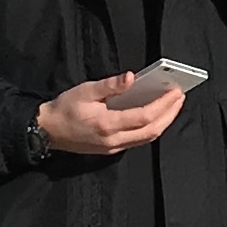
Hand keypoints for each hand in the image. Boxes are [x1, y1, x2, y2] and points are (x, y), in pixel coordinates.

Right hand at [35, 71, 186, 157]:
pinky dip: (151, 128)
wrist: (47, 131)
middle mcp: (113, 140)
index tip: (176, 92)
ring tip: (172, 105)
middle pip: (152, 131)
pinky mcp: (111, 149)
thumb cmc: (65, 108)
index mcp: (107, 124)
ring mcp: (113, 147)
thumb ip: (110, 85)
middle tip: (179, 98)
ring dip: (163, 122)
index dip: (164, 105)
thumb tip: (131, 77)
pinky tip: (155, 115)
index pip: (145, 116)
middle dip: (169, 114)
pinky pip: (138, 140)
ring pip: (147, 138)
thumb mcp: (85, 90)